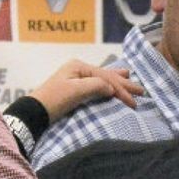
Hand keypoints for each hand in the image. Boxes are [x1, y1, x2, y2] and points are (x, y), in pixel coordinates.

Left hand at [30, 60, 144, 122]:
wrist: (35, 111)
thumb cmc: (54, 99)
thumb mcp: (76, 91)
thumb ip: (96, 86)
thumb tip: (111, 88)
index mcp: (79, 66)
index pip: (106, 78)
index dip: (121, 90)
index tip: (134, 102)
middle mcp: (78, 69)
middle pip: (106, 76)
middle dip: (124, 84)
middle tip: (142, 90)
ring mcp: (75, 77)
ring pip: (102, 78)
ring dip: (117, 81)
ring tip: (130, 77)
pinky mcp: (73, 88)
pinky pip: (96, 83)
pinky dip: (107, 84)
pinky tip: (111, 83)